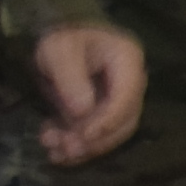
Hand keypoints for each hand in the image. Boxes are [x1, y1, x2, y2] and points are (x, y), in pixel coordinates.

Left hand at [30, 23, 147, 165]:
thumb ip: (71, 79)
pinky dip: (76, 144)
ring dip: (83, 147)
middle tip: (66, 150)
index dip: (107, 121)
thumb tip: (82, 113)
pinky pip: (96, 134)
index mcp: (128, 61)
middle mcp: (131, 83)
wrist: (59, 33)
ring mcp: (119, 99)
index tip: (83, 137)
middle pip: (124, 121)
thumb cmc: (62, 37)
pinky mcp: (104, 111)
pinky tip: (54, 149)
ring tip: (54, 152)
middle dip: (94, 140)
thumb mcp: (60, 51)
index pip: (127, 98)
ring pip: (110, 133)